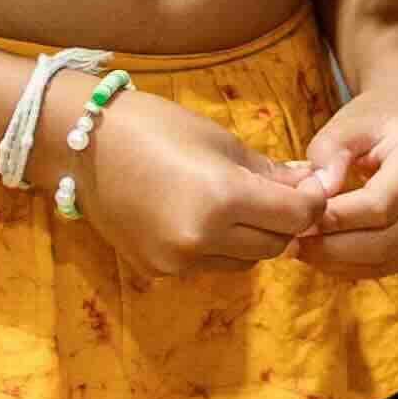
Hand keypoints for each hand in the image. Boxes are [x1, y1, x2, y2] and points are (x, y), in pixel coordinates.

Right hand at [73, 86, 327, 274]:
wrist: (85, 145)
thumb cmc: (156, 128)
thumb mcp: (221, 142)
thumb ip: (269, 172)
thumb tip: (311, 186)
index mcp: (224, 199)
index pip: (297, 217)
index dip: (312, 202)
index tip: (310, 186)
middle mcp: (203, 239)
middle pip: (276, 244)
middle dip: (285, 220)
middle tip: (278, 194)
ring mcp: (178, 261)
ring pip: (246, 261)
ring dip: (254, 238)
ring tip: (238, 206)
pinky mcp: (159, 270)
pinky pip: (210, 265)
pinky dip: (220, 247)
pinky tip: (203, 218)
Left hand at [292, 58, 397, 274]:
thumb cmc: (381, 118)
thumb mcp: (348, 122)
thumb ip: (328, 153)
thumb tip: (317, 192)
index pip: (380, 205)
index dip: (335, 218)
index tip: (298, 219)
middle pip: (384, 242)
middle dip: (331, 248)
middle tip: (291, 242)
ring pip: (386, 261)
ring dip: (339, 262)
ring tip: (303, 248)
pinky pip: (392, 265)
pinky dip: (355, 265)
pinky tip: (327, 251)